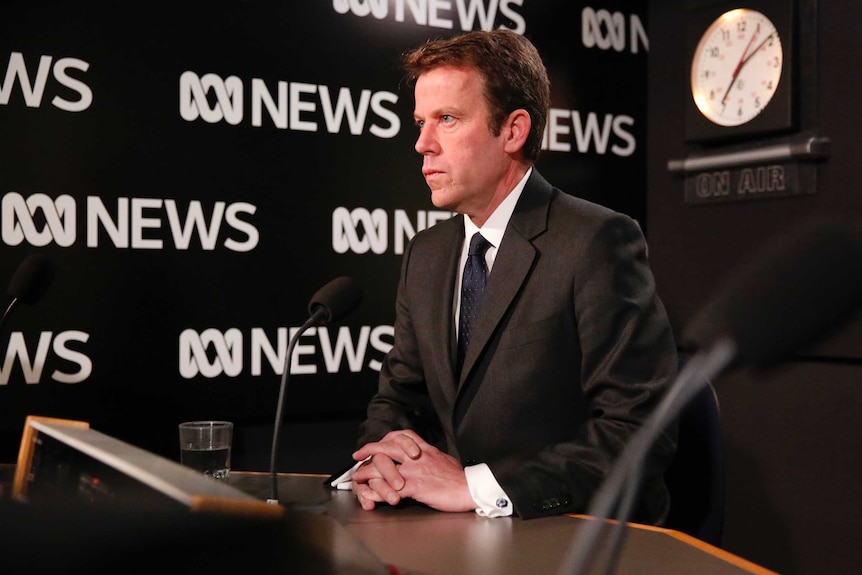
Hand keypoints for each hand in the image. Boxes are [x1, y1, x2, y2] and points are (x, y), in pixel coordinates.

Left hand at [351, 430, 475, 512]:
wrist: (469, 488)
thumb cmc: (458, 477)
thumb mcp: (441, 457)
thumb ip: (427, 454)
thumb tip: (419, 454)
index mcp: (424, 449)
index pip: (400, 436)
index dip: (384, 439)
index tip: (375, 444)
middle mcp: (417, 456)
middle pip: (387, 447)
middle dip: (368, 450)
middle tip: (357, 456)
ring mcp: (415, 471)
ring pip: (384, 467)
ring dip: (368, 473)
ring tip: (359, 479)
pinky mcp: (416, 487)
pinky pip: (391, 489)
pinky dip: (378, 493)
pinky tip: (371, 497)